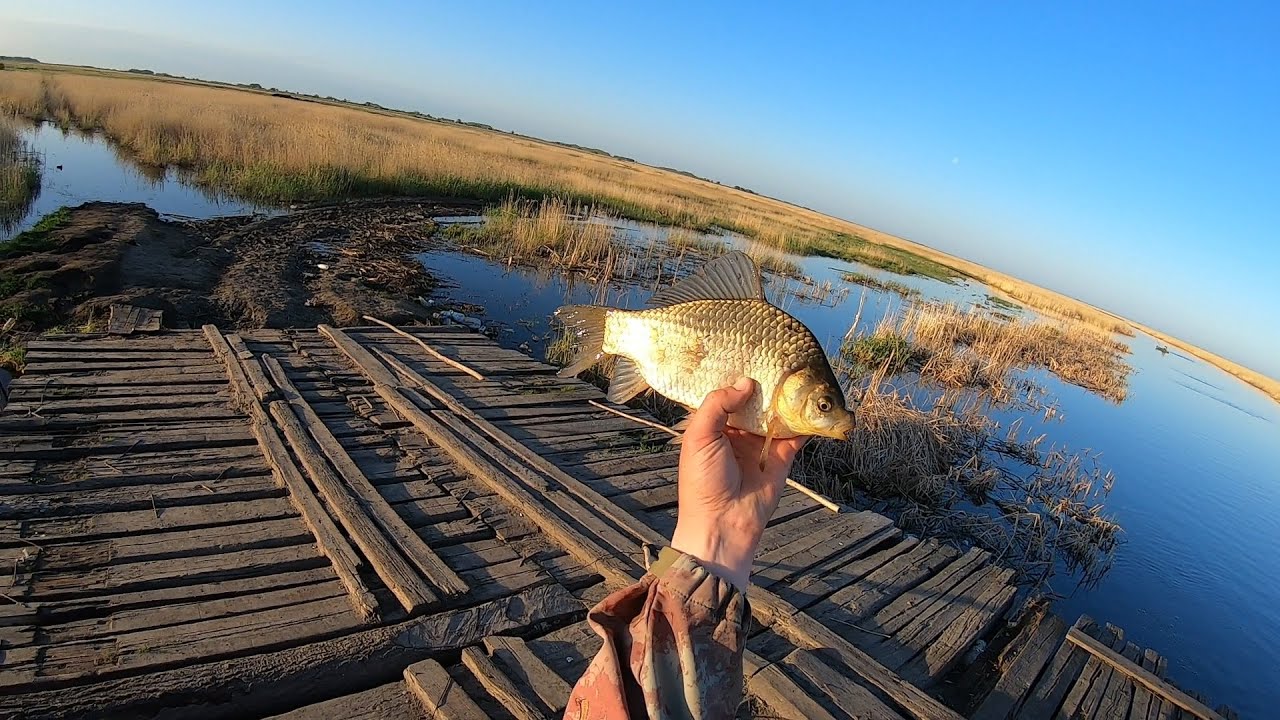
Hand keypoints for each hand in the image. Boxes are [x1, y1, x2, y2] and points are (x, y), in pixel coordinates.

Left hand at [669, 378, 807, 590]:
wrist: (722, 524)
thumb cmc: (702, 481)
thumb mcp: (699, 436)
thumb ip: (717, 404)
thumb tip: (747, 382)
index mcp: (714, 425)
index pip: (727, 394)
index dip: (736, 376)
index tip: (749, 351)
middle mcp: (738, 431)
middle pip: (756, 401)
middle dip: (767, 384)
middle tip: (780, 357)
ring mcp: (761, 444)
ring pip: (778, 414)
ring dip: (788, 399)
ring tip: (799, 374)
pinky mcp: (782, 458)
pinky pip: (797, 435)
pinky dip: (806, 421)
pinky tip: (813, 403)